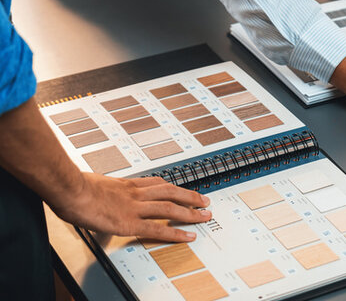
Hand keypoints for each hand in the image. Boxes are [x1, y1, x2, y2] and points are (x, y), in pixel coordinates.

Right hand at [49, 173, 211, 241]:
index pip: (155, 183)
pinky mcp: (129, 223)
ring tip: (205, 216)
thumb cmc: (72, 186)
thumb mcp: (90, 181)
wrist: (68, 189)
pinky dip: (176, 232)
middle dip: (190, 196)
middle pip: (170, 191)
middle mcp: (134, 193)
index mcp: (124, 184)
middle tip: (204, 200)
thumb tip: (92, 190)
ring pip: (170, 208)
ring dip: (191, 212)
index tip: (181, 188)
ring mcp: (134, 207)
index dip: (171, 186)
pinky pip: (158, 228)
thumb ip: (99, 187)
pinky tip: (188, 235)